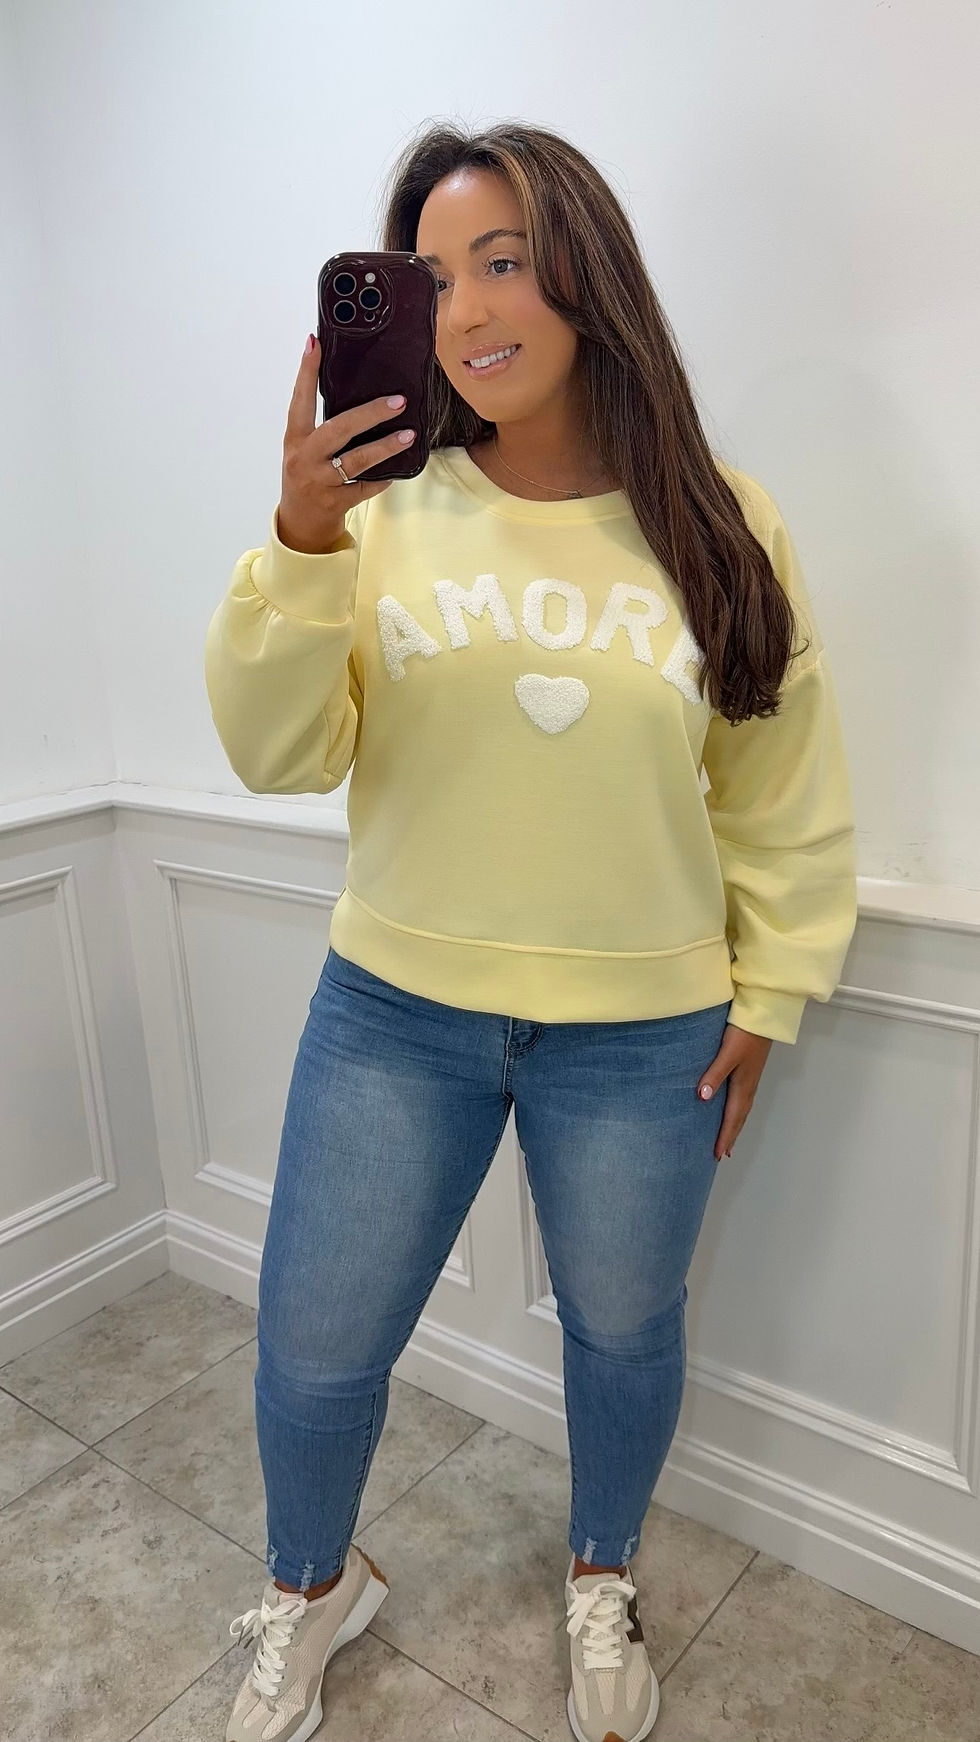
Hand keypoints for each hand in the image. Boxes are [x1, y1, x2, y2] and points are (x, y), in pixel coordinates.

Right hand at [276, 334, 416, 553]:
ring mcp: (320, 482)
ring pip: (356, 460)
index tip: (314, 343)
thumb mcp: (305, 449)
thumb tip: (357, 393)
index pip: (300, 400)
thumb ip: (322, 426)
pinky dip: (383, 479)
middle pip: (338, 429)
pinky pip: (366, 488)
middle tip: (398, 401)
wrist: (300, 524)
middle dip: (370, 413)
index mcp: (295, 439)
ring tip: (409, 435)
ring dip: (385, 447)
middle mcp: (305, 458)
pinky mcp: (336, 502)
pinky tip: (398, 471)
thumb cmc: (306, 477)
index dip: (306, 372)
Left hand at [695, 1023, 773, 1161]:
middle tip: (723, 1154)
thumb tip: (702, 1099)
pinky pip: (744, 1098)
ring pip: (743, 1108)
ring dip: (735, 1124)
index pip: (732, 1118)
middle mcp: (749, 1085)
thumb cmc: (744, 1033)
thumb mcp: (727, 1053)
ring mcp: (751, 1077)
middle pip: (739, 1117)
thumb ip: (714, 1074)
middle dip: (731, 1135)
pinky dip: (738, 1110)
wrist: (765, 1014)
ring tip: (728, 1138)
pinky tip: (733, 1107)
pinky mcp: (751, 1068)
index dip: (725, 1136)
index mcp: (743, 1085)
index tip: (718, 1155)